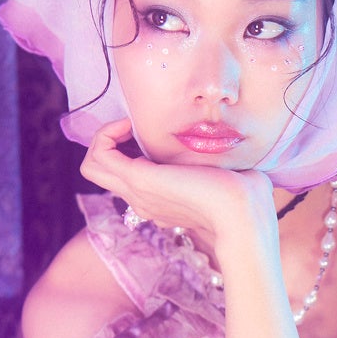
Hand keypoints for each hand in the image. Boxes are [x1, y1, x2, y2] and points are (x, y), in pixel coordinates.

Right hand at [80, 118, 272, 264]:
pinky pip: (97, 156)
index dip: (128, 147)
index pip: (124, 174)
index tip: (149, 132)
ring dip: (103, 136)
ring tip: (128, 125)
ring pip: (91, 165)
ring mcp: (137, 191)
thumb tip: (215, 149)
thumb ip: (211, 165)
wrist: (245, 213)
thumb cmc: (243, 196)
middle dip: (108, 140)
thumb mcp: (221, 176)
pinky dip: (106, 134)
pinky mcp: (139, 179)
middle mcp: (142, 198)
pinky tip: (129, 125)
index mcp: (160, 200)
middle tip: (131, 127)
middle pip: (98, 170)